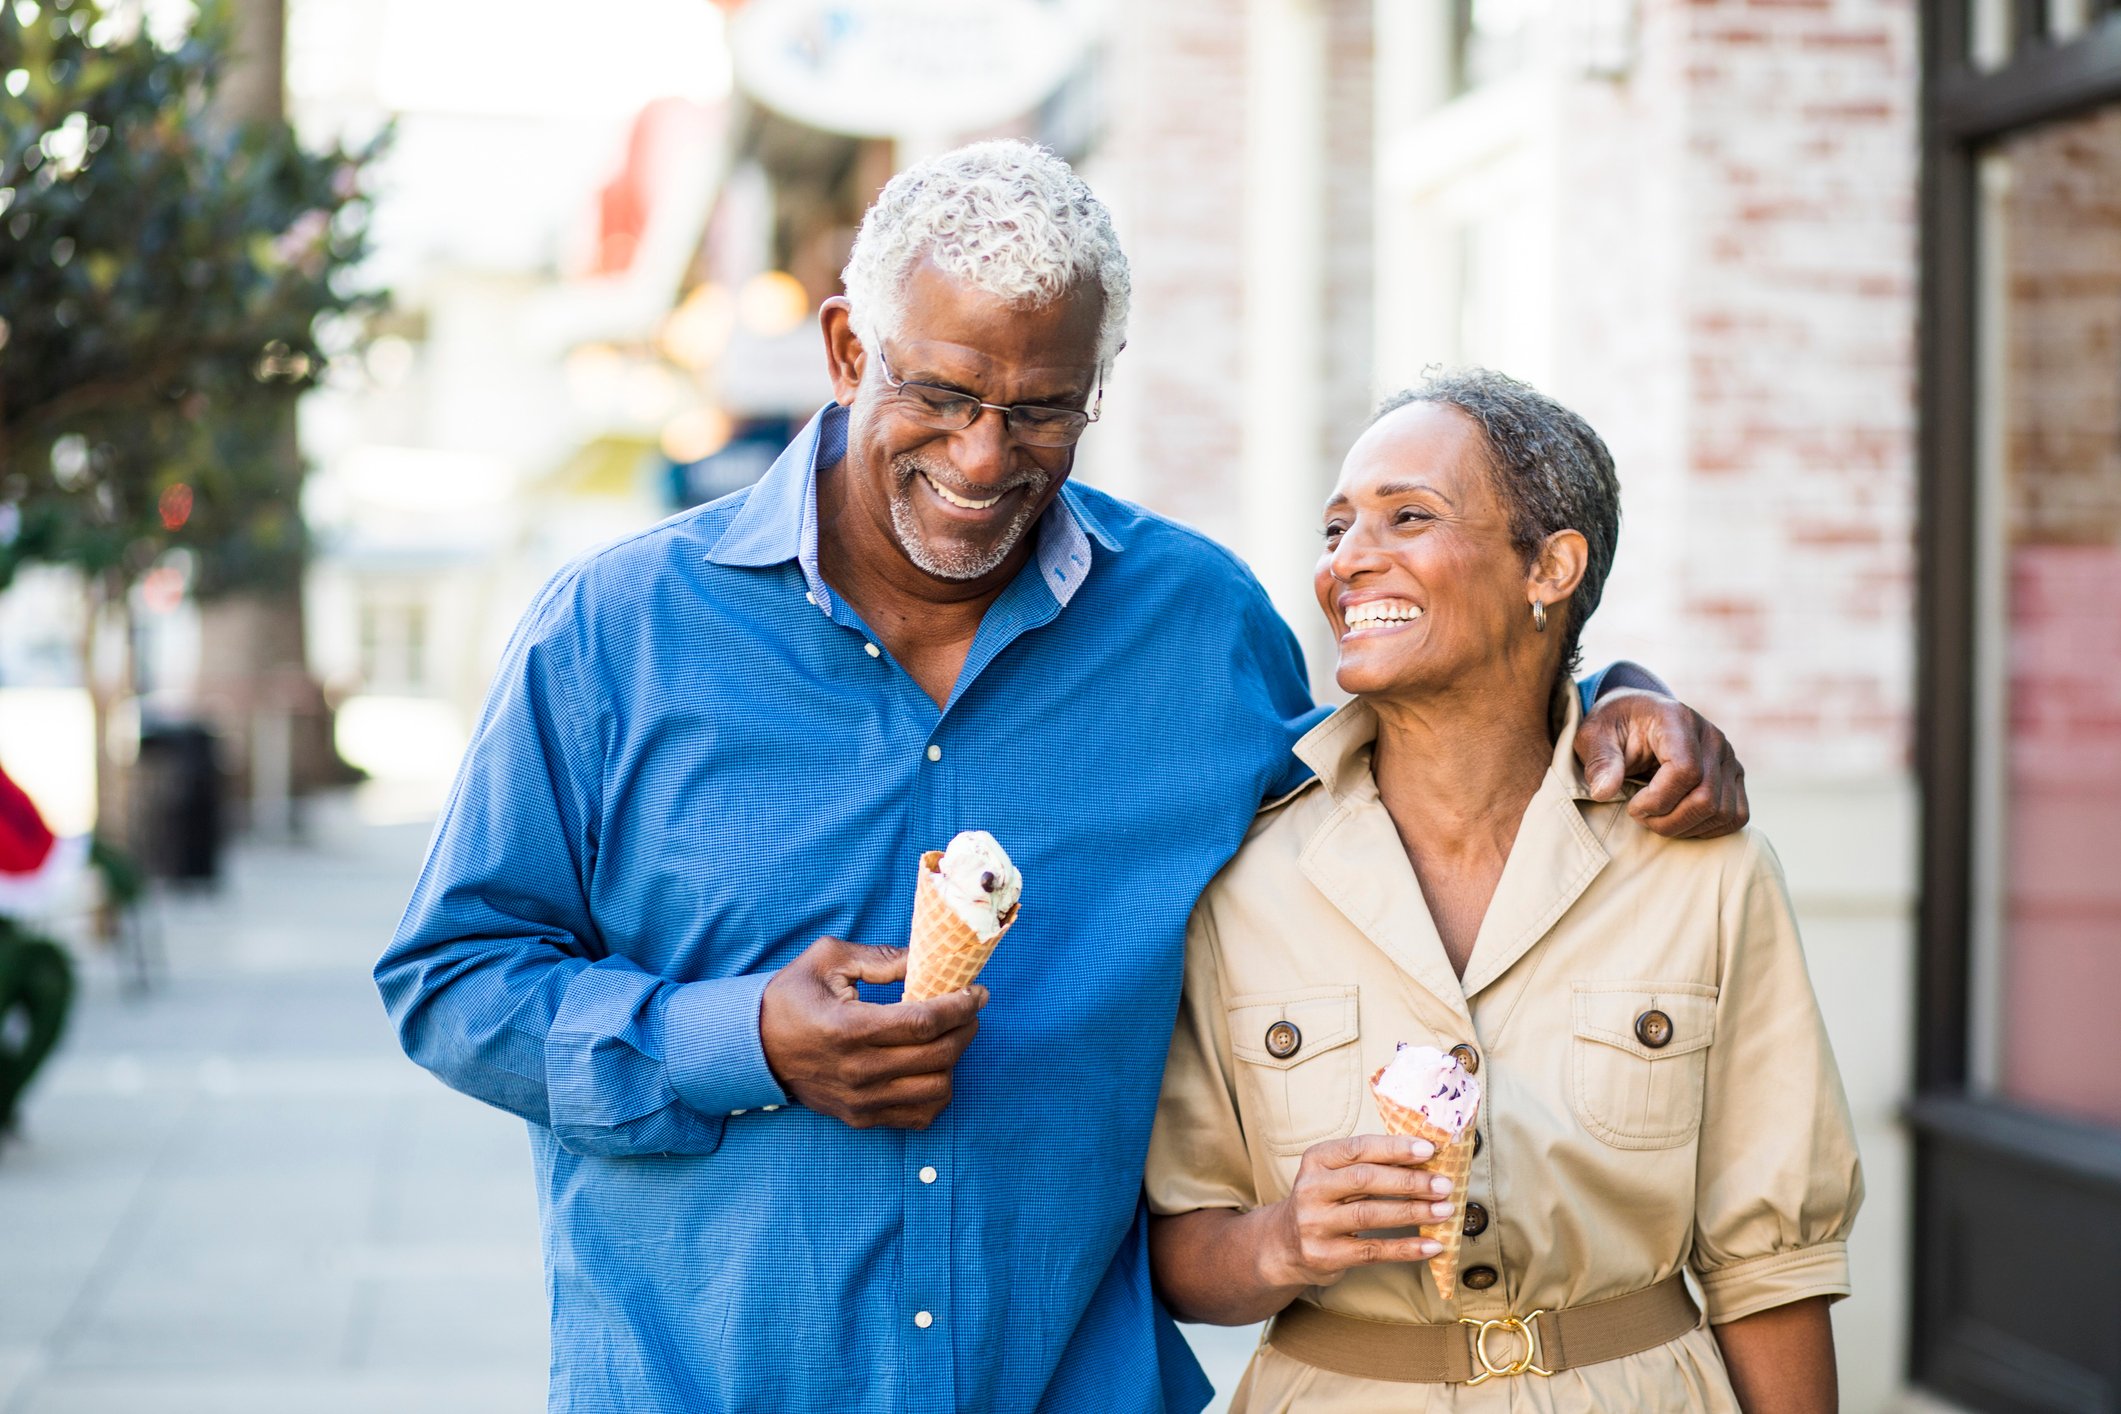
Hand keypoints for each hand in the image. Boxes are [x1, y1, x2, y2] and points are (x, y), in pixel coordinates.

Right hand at [758, 935, 986, 1129]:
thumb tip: (928, 962)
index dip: (960, 1006)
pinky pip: (919, 1116)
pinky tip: (932, 1067)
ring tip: (951, 1036)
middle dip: (967, 1028)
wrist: (753, 1048)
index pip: (924, 1022)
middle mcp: (857, 1070)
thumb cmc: (791, 997)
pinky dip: (937, 1092)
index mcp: (848, 1028)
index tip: (977, 992)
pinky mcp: (860, 1117)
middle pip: (938, 1055)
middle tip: (970, 1009)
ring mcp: (860, 1100)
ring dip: (955, 1060)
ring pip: (937, 1089)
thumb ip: (881, 957)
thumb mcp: (827, 959)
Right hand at [1258, 1134, 1454, 1289]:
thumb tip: (1426, 1158)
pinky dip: (1406, 1248)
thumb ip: (1370, 1165)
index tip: (1429, 1150)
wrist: (1284, 1244)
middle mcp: (1311, 1189)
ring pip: (1369, 1215)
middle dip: (1409, 1181)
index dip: (1394, 1148)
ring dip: (1412, 1212)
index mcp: (1317, 1160)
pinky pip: (1372, 1251)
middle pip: (1364, 1180)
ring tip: (1444, 1211)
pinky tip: (1431, 1245)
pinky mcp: (1325, 1255)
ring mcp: (1315, 1224)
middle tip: (1443, 1184)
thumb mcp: (1335, 1174)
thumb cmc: (1325, 1201)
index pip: (1358, 1148)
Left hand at [1576, 688, 1748, 838]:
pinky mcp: (1734, 777)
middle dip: (1667, 820)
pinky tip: (1678, 821)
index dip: (1657, 799)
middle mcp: (1712, 737)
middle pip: (1706, 798)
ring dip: (1685, 827)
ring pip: (1722, 812)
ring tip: (1656, 818)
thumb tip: (1604, 792)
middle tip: (1640, 817)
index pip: (1685, 770)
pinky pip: (1735, 816)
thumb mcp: (1594, 735)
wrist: (1638, 717)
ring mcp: (1728, 758)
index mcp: (1678, 720)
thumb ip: (1600, 761)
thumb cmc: (1615, 727)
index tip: (1631, 805)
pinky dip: (1707, 829)